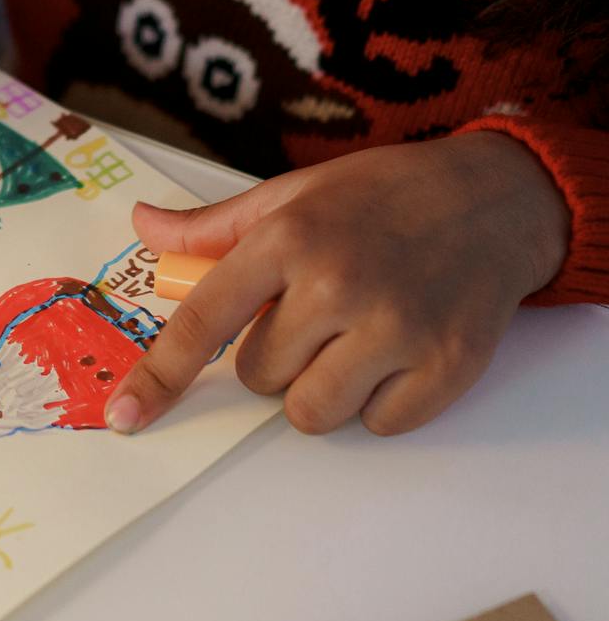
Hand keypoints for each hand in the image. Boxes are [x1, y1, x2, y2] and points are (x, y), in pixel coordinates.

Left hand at [107, 131, 568, 436]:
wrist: (495, 197)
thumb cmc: (379, 197)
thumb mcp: (290, 194)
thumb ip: (212, 226)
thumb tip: (142, 225)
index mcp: (286, 239)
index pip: (202, 324)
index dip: (159, 376)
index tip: (125, 416)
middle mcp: (337, 284)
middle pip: (258, 377)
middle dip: (274, 357)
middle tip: (313, 317)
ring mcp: (396, 328)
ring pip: (310, 412)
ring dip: (318, 390)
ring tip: (349, 341)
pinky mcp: (447, 365)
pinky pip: (379, 426)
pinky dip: (379, 403)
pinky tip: (397, 354)